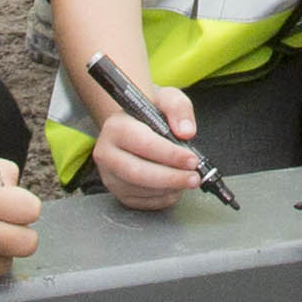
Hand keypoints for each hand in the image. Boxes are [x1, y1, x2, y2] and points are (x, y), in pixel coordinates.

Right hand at [90, 78, 209, 210]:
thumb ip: (178, 109)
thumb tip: (186, 132)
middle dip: (171, 178)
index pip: (142, 143)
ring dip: (168, 188)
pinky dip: (162, 198)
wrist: (135, 126)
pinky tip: (174, 188)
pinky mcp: (117, 192)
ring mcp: (109, 175)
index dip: (170, 155)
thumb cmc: (151, 113)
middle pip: (137, 172)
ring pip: (140, 190)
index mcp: (116, 127)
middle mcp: (106, 153)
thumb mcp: (167, 99)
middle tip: (194, 178)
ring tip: (187, 179)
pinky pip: (141, 202)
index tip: (192, 160)